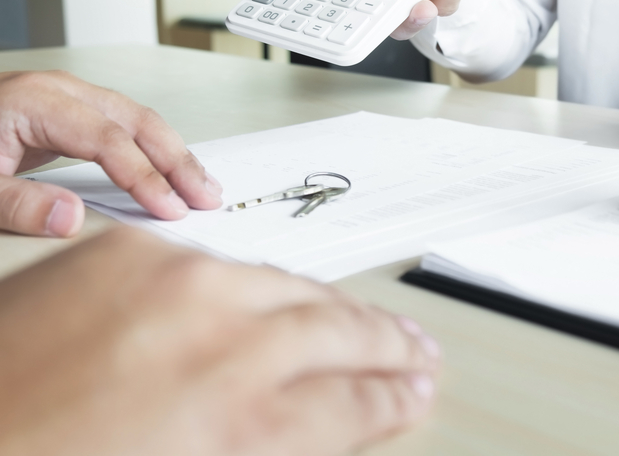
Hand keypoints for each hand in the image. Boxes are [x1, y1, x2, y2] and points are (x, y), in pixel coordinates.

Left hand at [0, 70, 222, 237]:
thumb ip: (16, 205)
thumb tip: (71, 219)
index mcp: (35, 101)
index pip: (108, 139)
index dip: (144, 176)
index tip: (169, 208)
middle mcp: (58, 91)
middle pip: (136, 120)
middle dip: (177, 160)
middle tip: (205, 197)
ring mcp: (66, 98)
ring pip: (137, 119)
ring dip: (173, 153)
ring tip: (201, 186)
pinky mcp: (69, 112)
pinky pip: (124, 125)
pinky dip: (153, 148)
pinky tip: (169, 169)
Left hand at [0, 227, 438, 455]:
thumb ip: (266, 446)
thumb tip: (320, 421)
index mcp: (236, 424)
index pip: (354, 404)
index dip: (394, 400)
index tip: (416, 395)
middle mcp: (218, 342)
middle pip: (339, 333)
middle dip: (389, 347)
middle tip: (419, 354)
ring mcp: (174, 285)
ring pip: (290, 287)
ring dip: (338, 309)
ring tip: (373, 323)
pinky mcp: (129, 252)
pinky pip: (222, 264)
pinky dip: (260, 287)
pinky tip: (286, 297)